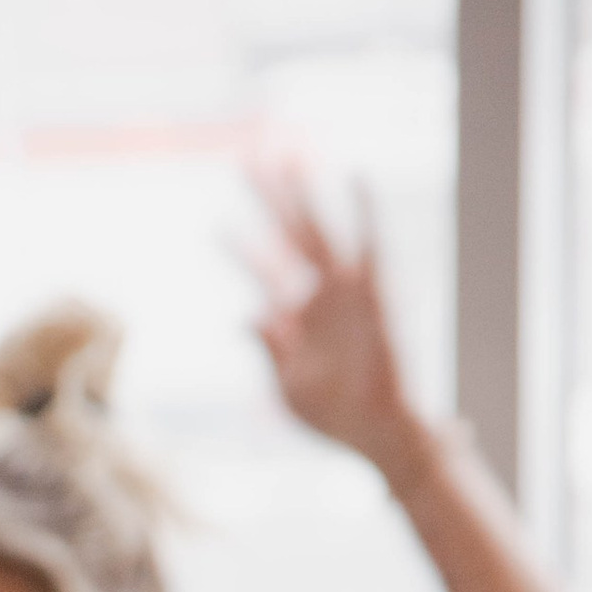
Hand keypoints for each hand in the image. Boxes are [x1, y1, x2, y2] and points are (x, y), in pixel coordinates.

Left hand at [242, 163, 435, 491]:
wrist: (376, 438)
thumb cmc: (333, 418)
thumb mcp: (287, 388)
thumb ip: (269, 349)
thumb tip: (245, 315)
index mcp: (295, 320)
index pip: (263, 273)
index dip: (240, 247)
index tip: (215, 222)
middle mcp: (320, 297)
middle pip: (289, 237)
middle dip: (270, 200)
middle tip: (250, 157)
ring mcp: (346, 294)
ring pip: (321, 232)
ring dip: (305, 195)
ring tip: (291, 153)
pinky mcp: (374, 298)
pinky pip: (371, 246)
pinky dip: (366, 212)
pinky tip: (358, 175)